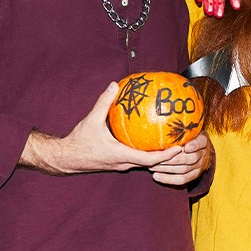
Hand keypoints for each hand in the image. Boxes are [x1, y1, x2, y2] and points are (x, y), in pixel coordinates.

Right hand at [24, 83, 210, 180]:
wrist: (66, 158)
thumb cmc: (78, 141)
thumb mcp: (90, 120)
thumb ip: (103, 103)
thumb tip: (115, 85)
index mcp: (121, 156)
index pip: (150, 160)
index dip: (167, 155)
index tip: (180, 148)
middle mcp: (124, 163)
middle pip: (153, 165)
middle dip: (170, 158)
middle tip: (185, 146)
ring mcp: (122, 165)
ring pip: (147, 164)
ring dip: (161, 157)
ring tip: (175, 145)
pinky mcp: (119, 163)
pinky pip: (139, 160)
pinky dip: (149, 154)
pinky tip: (154, 141)